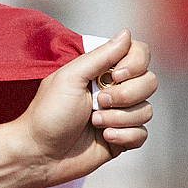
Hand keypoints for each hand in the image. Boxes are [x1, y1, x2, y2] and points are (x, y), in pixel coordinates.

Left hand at [21, 31, 155, 185]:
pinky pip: (142, 134)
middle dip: (124, 96)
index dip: (135, 64)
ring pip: (146, 110)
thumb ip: (100, 56)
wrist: (38, 154)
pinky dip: (124, 136)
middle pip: (149, 82)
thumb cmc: (47, 115)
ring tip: (93, 123)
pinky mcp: (121, 138)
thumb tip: (126, 33)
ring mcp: (119, 115)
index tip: (115, 76)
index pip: (139, 55)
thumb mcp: (70, 78)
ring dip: (118, 118)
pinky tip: (104, 138)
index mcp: (101, 72)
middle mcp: (114, 91)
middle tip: (97, 104)